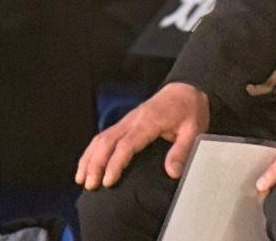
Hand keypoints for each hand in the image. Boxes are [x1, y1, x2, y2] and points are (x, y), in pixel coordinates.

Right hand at [75, 82, 209, 190]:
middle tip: (90, 184)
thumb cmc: (189, 109)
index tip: (108, 180)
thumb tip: (172, 172)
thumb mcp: (194, 130)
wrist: (185, 90)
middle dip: (95, 163)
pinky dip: (92, 150)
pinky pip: (104, 135)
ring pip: (101, 137)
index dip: (115, 163)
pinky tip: (87, 163)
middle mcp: (134, 120)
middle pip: (107, 141)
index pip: (126, 144)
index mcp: (149, 121)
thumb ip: (182, 151)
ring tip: (82, 178)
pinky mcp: (125, 123)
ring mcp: (127, 120)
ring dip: (90, 157)